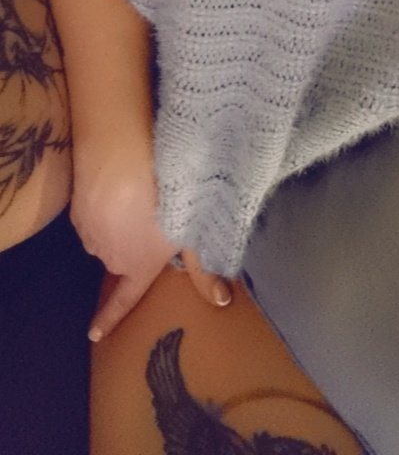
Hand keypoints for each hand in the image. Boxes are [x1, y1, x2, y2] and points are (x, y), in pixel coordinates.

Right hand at [73, 140, 231, 340]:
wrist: (123, 163)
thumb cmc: (165, 201)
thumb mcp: (193, 233)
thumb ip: (204, 270)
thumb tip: (222, 302)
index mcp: (137, 267)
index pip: (124, 299)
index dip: (109, 317)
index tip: (94, 333)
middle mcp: (109, 257)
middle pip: (120, 256)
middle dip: (131, 244)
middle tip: (149, 218)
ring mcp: (90, 233)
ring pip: (107, 233)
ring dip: (118, 222)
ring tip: (137, 195)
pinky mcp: (78, 209)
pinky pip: (93, 212)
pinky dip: (104, 204)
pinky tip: (117, 185)